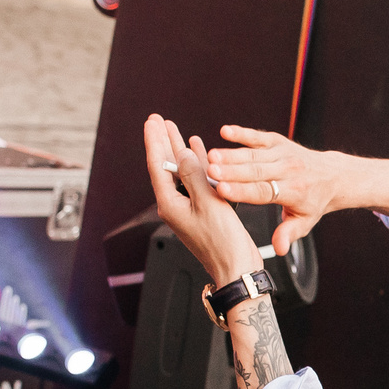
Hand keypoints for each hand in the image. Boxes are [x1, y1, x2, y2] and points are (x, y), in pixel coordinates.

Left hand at [144, 115, 261, 285]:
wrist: (236, 268)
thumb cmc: (223, 243)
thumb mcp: (208, 203)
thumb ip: (194, 176)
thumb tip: (182, 153)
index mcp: (170, 204)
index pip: (157, 165)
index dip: (154, 140)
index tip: (152, 122)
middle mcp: (175, 205)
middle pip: (165, 166)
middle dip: (162, 141)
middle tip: (158, 120)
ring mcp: (188, 208)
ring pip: (181, 171)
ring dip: (179, 149)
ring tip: (175, 129)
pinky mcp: (203, 210)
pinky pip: (195, 181)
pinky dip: (196, 165)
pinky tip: (198, 152)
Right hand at [204, 127, 339, 253]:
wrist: (332, 176)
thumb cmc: (314, 201)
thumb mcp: (304, 222)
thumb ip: (288, 234)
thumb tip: (279, 248)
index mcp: (293, 191)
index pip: (263, 192)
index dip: (241, 191)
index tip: (222, 190)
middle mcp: (288, 170)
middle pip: (255, 171)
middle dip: (231, 171)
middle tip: (209, 171)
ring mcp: (283, 154)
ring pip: (253, 154)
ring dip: (231, 154)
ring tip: (210, 156)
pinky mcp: (278, 142)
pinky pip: (258, 137)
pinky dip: (242, 133)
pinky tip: (225, 131)